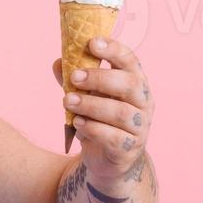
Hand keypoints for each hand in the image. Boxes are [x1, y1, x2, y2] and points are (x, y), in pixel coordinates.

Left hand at [52, 36, 153, 180]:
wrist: (108, 160)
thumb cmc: (100, 121)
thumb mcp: (86, 98)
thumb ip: (75, 82)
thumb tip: (59, 62)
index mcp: (135, 84)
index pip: (131, 61)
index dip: (114, 50)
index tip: (92, 42)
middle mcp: (143, 103)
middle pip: (129, 84)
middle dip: (100, 78)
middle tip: (75, 77)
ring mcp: (139, 127)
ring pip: (120, 112)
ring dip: (91, 105)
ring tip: (67, 101)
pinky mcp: (129, 148)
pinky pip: (114, 137)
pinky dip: (94, 129)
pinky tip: (78, 124)